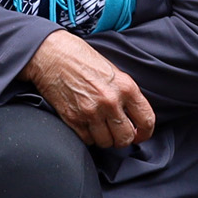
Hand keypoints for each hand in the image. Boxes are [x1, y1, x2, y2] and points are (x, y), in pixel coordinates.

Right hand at [25, 31, 155, 148]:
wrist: (50, 53)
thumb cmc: (80, 57)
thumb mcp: (112, 70)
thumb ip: (124, 93)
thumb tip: (132, 114)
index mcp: (125, 87)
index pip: (146, 120)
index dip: (145, 133)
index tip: (140, 135)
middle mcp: (110, 102)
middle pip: (126, 137)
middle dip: (123, 139)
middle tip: (117, 133)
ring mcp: (91, 112)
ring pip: (106, 143)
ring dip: (104, 139)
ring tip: (100, 128)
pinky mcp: (73, 119)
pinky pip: (87, 140)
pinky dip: (88, 137)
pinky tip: (86, 125)